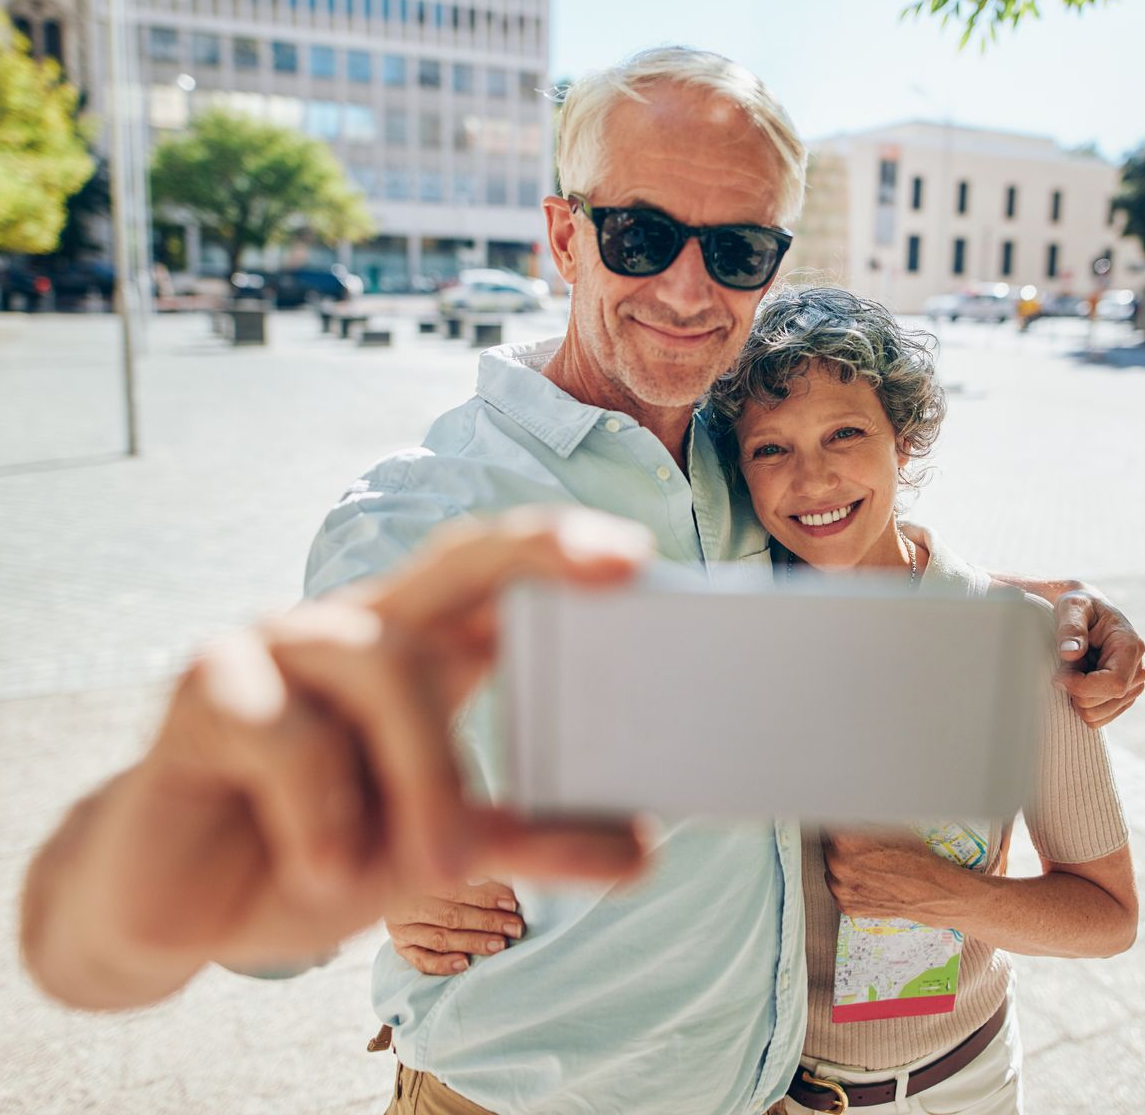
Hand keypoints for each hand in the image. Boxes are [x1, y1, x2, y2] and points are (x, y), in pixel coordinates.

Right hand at [21, 508, 652, 1006]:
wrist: (183, 909)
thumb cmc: (320, 850)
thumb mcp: (440, 848)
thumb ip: (532, 837)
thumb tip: (643, 849)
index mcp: (424, 652)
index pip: (504, 578)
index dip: (567, 553)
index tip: (642, 559)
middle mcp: (360, 628)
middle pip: (458, 560)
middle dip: (540, 551)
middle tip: (620, 567)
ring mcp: (282, 643)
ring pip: (385, 665)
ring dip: (427, 773)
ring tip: (445, 865)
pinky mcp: (208, 684)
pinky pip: (287, 731)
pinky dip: (321, 811)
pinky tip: (322, 867)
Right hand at [386, 879, 523, 974]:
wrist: (395, 887)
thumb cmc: (437, 874)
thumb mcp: (450, 868)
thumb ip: (474, 871)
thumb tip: (507, 871)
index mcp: (419, 877)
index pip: (455, 889)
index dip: (485, 896)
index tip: (512, 903)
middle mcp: (407, 903)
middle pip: (451, 915)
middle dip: (487, 922)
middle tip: (515, 928)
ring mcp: (403, 928)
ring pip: (440, 938)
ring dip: (472, 942)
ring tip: (499, 945)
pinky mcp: (401, 947)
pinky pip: (421, 960)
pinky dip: (443, 964)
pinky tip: (465, 964)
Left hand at [822, 830, 972, 926]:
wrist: (932, 892)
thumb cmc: (915, 859)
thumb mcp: (887, 827)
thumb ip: (860, 820)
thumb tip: (846, 812)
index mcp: (844, 842)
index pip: (829, 825)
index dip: (840, 823)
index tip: (846, 823)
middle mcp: (838, 867)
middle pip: (829, 846)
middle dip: (843, 843)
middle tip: (864, 843)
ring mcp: (841, 890)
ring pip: (833, 868)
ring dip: (845, 863)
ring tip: (870, 862)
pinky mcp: (847, 907)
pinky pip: (840, 888)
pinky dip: (851, 883)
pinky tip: (869, 878)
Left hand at [1050, 586, 1144, 726]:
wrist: (1086, 612)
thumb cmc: (1078, 607)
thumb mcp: (1071, 607)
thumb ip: (1071, 628)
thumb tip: (1070, 653)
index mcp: (1130, 647)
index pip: (1113, 684)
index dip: (1082, 686)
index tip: (1057, 676)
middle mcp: (1138, 669)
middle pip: (1102, 702)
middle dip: (1074, 689)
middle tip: (1064, 665)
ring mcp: (1132, 686)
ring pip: (1097, 715)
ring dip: (1076, 697)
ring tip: (1074, 670)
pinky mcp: (1122, 698)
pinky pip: (1096, 718)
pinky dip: (1080, 704)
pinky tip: (1078, 681)